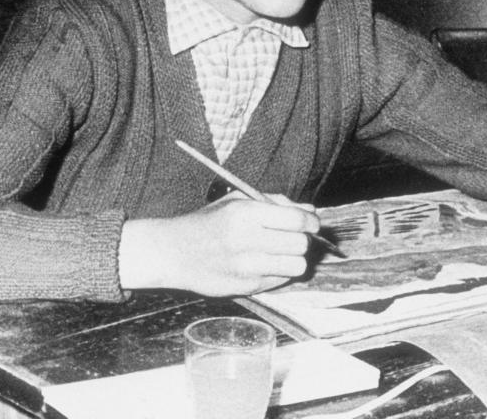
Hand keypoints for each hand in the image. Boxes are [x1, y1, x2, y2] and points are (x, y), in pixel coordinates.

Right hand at [119, 193, 319, 295]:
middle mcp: (248, 240)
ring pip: (297, 266)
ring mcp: (247, 266)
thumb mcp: (238, 201)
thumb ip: (276, 203)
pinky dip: (279, 273)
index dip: (311, 222)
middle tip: (292, 238)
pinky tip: (264, 264)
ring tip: (280, 253)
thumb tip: (311, 212)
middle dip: (302, 240)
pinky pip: (281, 281)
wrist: (174, 252)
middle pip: (301, 244)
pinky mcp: (246, 287)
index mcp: (247, 214)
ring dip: (294, 259)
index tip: (312, 224)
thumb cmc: (210, 222)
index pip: (298, 220)